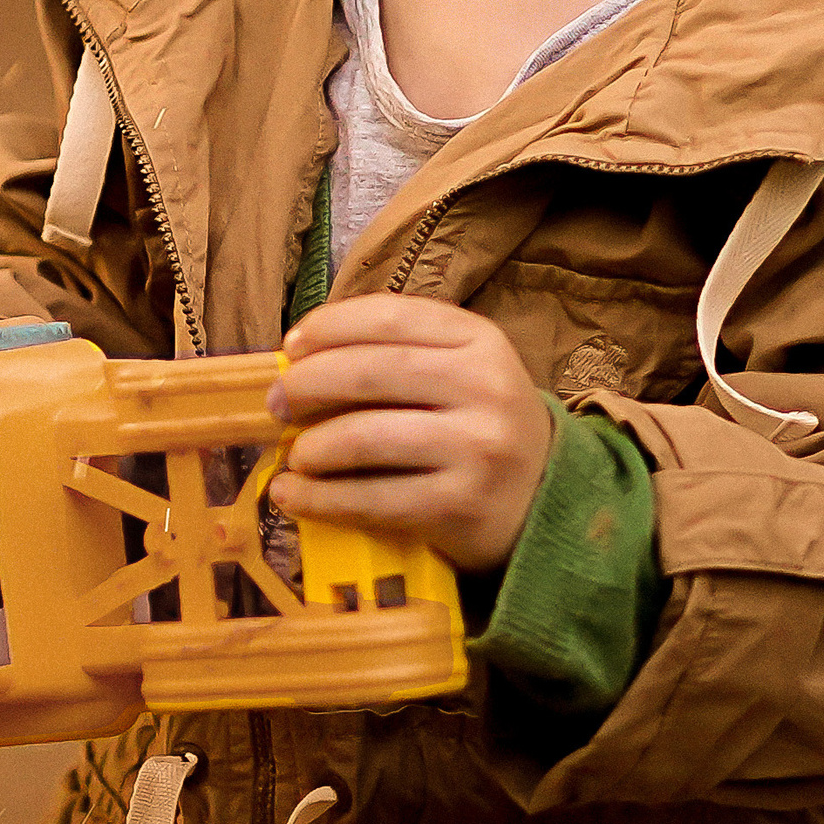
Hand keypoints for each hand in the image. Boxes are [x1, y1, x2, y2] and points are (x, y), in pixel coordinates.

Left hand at [264, 293, 553, 573]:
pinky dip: (319, 499)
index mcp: (479, 340)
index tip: (291, 346)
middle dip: (307, 386)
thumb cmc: (480, 426)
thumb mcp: (461, 370)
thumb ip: (397, 352)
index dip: (329, 326)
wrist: (547, 502)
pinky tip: (292, 496)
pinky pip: (371, 499)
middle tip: (276, 405)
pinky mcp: (459, 506)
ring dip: (311, 448)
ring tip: (294, 457)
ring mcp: (475, 448)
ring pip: (364, 438)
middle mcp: (483, 387)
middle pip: (370, 372)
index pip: (389, 317)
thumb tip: (298, 357)